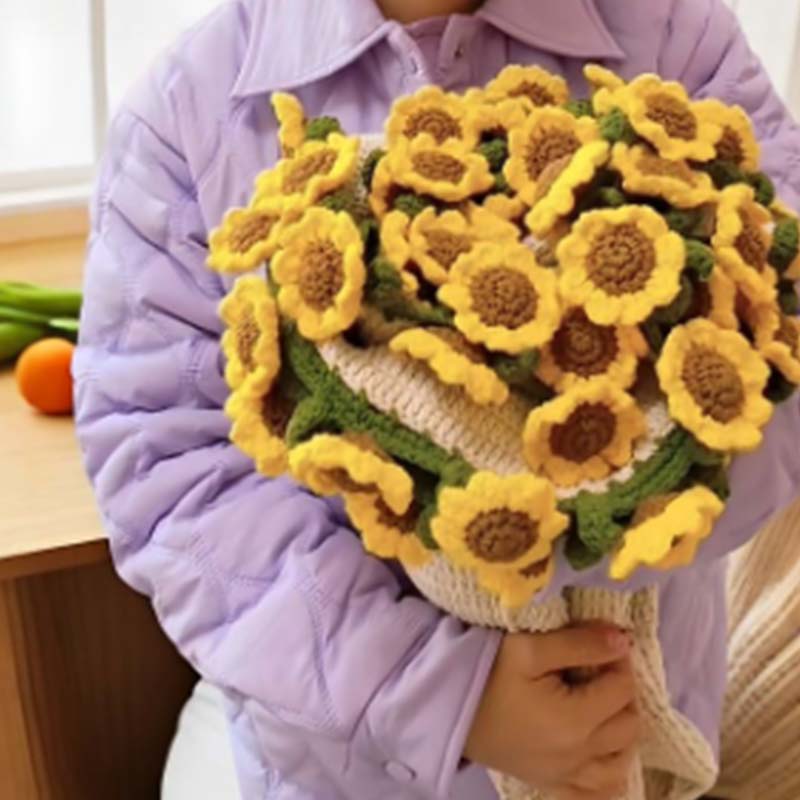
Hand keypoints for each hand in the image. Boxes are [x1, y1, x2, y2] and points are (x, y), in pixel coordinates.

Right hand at [464, 624, 640, 799]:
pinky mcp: (550, 782)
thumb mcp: (528, 648)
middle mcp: (578, 756)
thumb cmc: (487, 673)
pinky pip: (598, 789)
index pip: (623, 688)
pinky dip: (608, 768)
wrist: (446, 707)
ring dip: (619, 728)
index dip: (617, 660)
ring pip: (620, 757)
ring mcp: (566, 775)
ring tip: (597, 701)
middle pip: (628, 723)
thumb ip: (579, 643)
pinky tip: (598, 746)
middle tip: (596, 667)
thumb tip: (622, 640)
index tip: (598, 642)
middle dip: (621, 691)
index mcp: (575, 721)